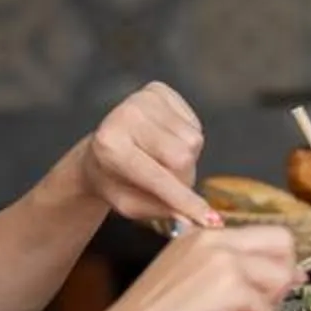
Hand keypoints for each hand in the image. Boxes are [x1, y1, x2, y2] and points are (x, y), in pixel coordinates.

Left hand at [71, 83, 214, 228]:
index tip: (210, 220)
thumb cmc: (115, 180)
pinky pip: (193, 123)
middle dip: (184, 177)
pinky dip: (185, 139)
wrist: (101, 149)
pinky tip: (165, 141)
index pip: (159, 177)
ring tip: (162, 160)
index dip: (185, 200)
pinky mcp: (158, 90)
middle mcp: (125, 115)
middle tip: (170, 184)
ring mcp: (142, 98)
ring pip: (193, 139)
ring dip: (185, 158)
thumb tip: (195, 219)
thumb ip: (161, 210)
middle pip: (182, 155)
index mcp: (110, 146)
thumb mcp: (129, 204)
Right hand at [89, 227, 308, 310]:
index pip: (266, 233)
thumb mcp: (189, 280)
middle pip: (283, 242)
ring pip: (281, 275)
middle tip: (254, 304)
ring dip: (263, 304)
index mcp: (202, 235)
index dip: (276, 263)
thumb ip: (229, 270)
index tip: (267, 289)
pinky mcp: (228, 288)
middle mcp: (214, 239)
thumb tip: (288, 273)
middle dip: (280, 277)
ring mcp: (222, 261)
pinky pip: (264, 307)